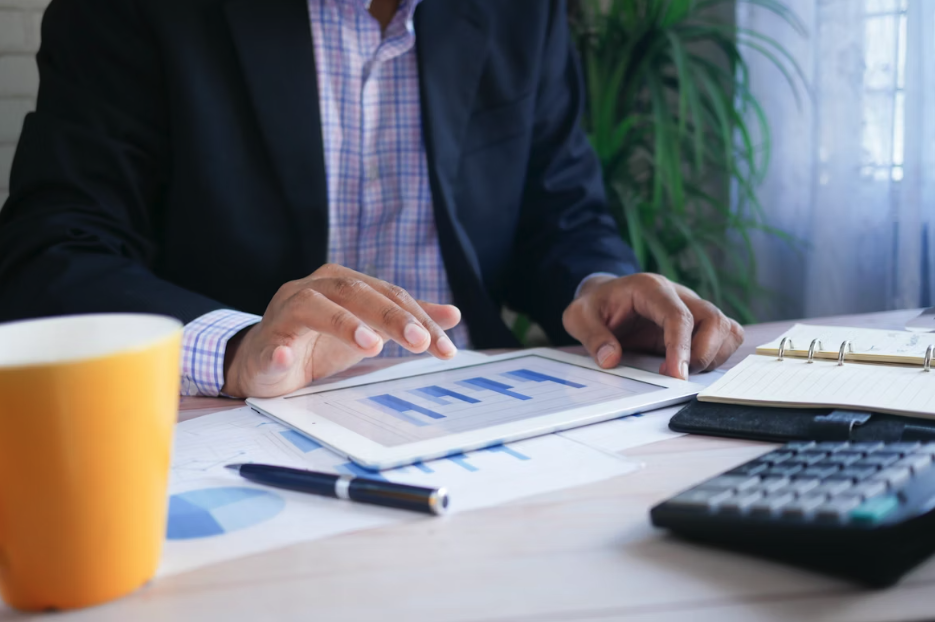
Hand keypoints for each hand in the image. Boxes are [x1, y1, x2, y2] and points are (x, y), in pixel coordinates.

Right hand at [222, 264, 461, 397]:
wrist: (264, 361)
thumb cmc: (319, 341)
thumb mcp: (369, 329)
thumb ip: (406, 319)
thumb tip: (453, 314)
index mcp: (341, 282)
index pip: (388, 295)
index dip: (419, 318)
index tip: (445, 348)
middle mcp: (313, 289)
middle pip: (355, 292)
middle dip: (390, 316)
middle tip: (420, 342)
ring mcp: (284, 313)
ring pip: (312, 306)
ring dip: (342, 324)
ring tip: (371, 345)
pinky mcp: (263, 343)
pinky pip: (268, 345)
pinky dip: (277, 350)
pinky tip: (285, 357)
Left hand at [562, 273, 743, 379]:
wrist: (604, 297)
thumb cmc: (595, 306)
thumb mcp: (578, 317)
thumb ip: (593, 336)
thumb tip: (611, 360)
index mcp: (651, 289)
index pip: (679, 316)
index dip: (681, 347)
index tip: (676, 375)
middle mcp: (679, 295)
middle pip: (714, 320)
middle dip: (702, 354)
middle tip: (676, 377)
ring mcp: (693, 308)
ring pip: (726, 329)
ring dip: (713, 356)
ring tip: (682, 371)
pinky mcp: (698, 324)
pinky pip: (726, 336)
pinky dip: (717, 355)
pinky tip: (691, 366)